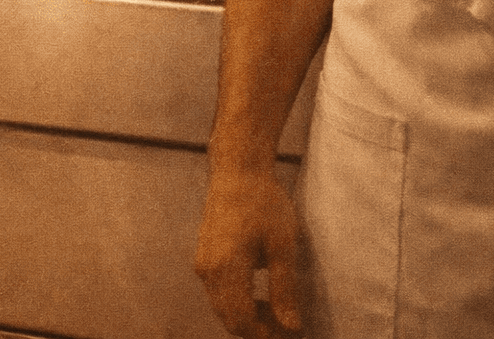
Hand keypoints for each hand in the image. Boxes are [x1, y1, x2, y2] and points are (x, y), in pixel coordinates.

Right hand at [195, 168, 304, 337]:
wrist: (237, 172)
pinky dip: (236, 301)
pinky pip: (217, 291)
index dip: (264, 335)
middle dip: (256, 328)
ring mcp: (202, 263)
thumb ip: (284, 290)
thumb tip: (291, 326)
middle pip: (228, 318)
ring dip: (246, 316)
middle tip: (285, 324)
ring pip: (221, 306)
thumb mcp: (283, 247)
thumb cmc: (263, 204)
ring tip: (275, 308)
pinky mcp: (203, 256)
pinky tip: (258, 292)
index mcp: (227, 268)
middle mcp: (207, 270)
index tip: (288, 333)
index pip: (240, 320)